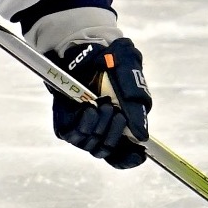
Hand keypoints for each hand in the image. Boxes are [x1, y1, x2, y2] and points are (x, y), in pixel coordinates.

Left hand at [49, 38, 151, 168]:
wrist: (85, 48)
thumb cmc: (112, 62)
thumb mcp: (131, 79)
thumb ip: (137, 108)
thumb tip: (142, 137)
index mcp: (118, 125)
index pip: (123, 156)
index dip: (130, 159)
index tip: (140, 154)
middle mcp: (99, 129)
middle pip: (107, 152)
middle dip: (114, 134)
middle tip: (115, 110)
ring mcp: (81, 127)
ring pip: (91, 146)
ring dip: (101, 126)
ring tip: (103, 104)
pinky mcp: (65, 122)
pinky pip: (73, 136)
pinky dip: (85, 124)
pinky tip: (89, 108)